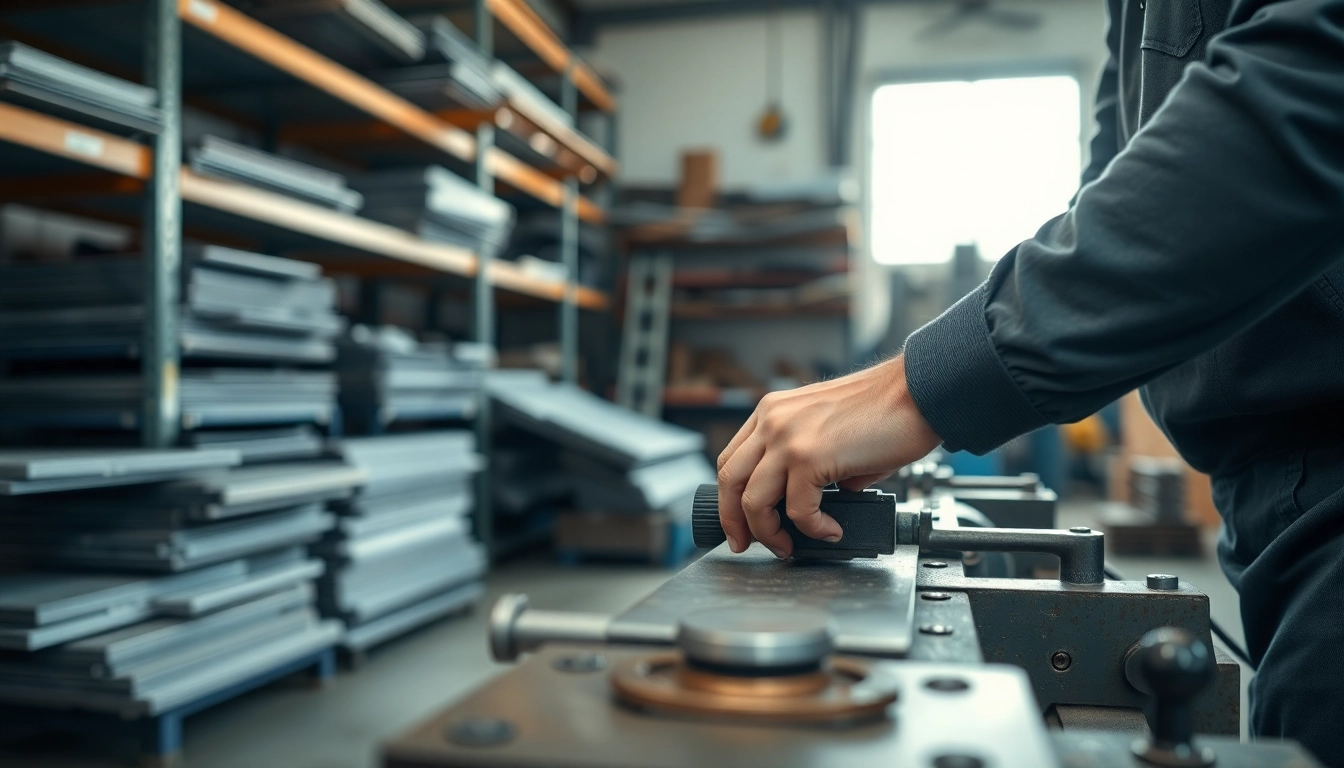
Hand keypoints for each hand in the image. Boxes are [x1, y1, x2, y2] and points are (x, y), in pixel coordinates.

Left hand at [716, 355, 941, 557]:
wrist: (919, 391)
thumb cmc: (885, 409)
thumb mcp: (829, 429)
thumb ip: (809, 462)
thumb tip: (813, 502)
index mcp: (772, 411)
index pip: (732, 459)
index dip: (730, 498)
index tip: (738, 522)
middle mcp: (772, 420)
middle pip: (731, 481)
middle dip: (735, 522)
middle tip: (746, 544)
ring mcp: (788, 438)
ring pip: (754, 501)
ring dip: (770, 533)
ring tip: (789, 546)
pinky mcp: (810, 456)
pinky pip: (798, 510)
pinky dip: (813, 529)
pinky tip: (831, 531)